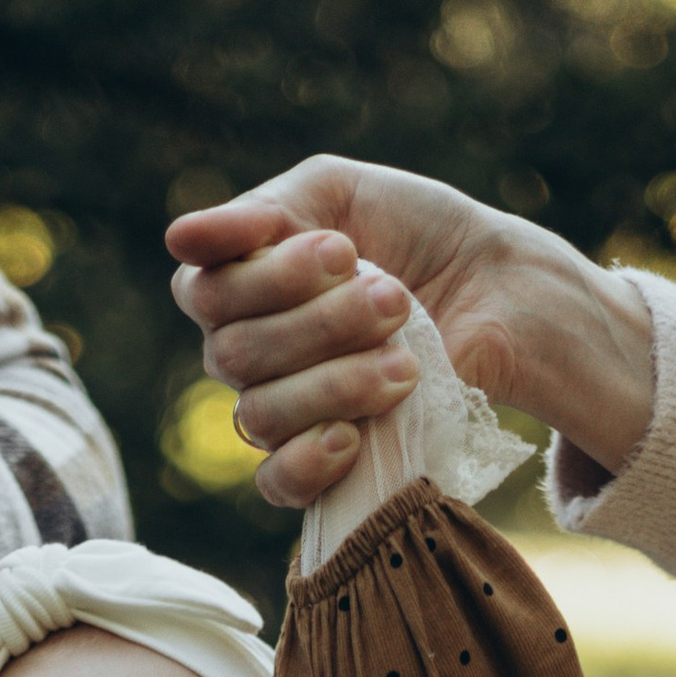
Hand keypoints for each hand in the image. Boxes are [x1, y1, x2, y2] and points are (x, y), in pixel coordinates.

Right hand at [167, 157, 655, 508]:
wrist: (497, 294)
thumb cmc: (416, 233)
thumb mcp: (341, 192)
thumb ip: (264, 209)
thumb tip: (178, 236)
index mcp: (240, 284)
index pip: (203, 291)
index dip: (265, 277)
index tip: (344, 251)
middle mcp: (248, 350)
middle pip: (234, 353)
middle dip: (319, 323)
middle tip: (396, 298)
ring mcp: (281, 410)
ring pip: (261, 412)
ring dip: (337, 380)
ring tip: (406, 359)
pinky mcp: (321, 465)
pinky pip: (276, 484)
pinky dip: (308, 461)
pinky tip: (352, 437)